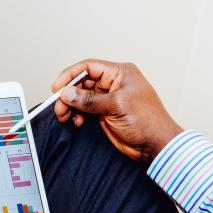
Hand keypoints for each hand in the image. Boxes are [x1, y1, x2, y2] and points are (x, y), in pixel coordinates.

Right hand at [52, 59, 183, 161]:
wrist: (156, 145)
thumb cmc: (147, 121)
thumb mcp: (116, 106)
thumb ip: (90, 100)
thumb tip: (67, 93)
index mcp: (120, 73)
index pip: (89, 67)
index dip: (70, 76)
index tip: (57, 88)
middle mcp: (113, 83)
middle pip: (82, 82)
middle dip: (68, 94)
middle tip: (59, 107)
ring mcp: (108, 99)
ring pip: (81, 97)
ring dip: (70, 106)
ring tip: (65, 116)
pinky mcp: (104, 113)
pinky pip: (84, 110)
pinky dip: (77, 115)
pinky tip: (77, 122)